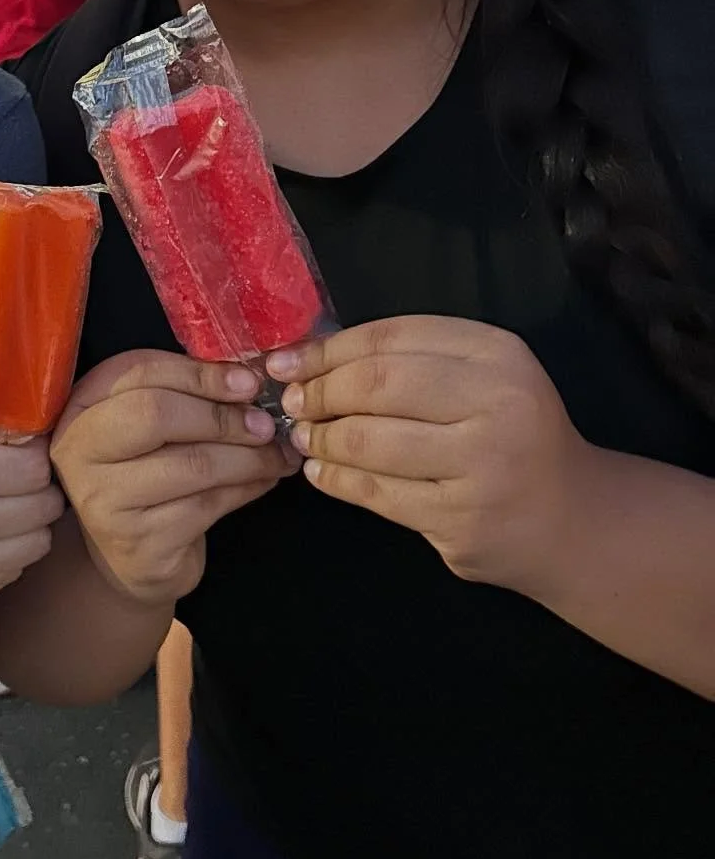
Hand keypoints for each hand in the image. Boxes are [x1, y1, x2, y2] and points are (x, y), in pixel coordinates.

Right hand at [0, 431, 62, 624]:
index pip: (34, 465)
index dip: (31, 453)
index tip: (17, 450)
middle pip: (45, 505)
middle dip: (37, 488)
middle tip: (14, 481)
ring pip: (37, 545)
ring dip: (28, 525)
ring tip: (0, 514)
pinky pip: (6, 576)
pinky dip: (5, 557)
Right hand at [51, 351, 297, 603]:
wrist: (130, 555)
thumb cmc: (144, 473)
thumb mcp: (148, 423)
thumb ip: (182, 393)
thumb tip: (245, 380)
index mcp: (80, 408)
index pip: (137, 373)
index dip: (198, 374)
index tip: (247, 382)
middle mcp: (79, 453)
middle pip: (157, 415)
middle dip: (222, 416)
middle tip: (266, 423)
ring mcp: (105, 502)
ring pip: (193, 465)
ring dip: (249, 456)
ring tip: (278, 452)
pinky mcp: (140, 544)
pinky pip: (207, 505)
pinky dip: (247, 488)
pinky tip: (263, 479)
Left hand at [272, 315, 590, 589]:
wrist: (572, 521)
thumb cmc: (512, 437)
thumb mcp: (481, 378)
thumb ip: (410, 360)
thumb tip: (310, 354)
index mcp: (498, 354)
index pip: (392, 337)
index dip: (328, 348)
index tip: (288, 360)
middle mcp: (497, 404)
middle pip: (376, 385)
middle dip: (320, 392)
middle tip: (292, 402)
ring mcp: (481, 466)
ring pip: (370, 441)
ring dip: (322, 438)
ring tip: (304, 437)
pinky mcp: (461, 520)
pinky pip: (377, 493)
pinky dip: (337, 478)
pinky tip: (322, 470)